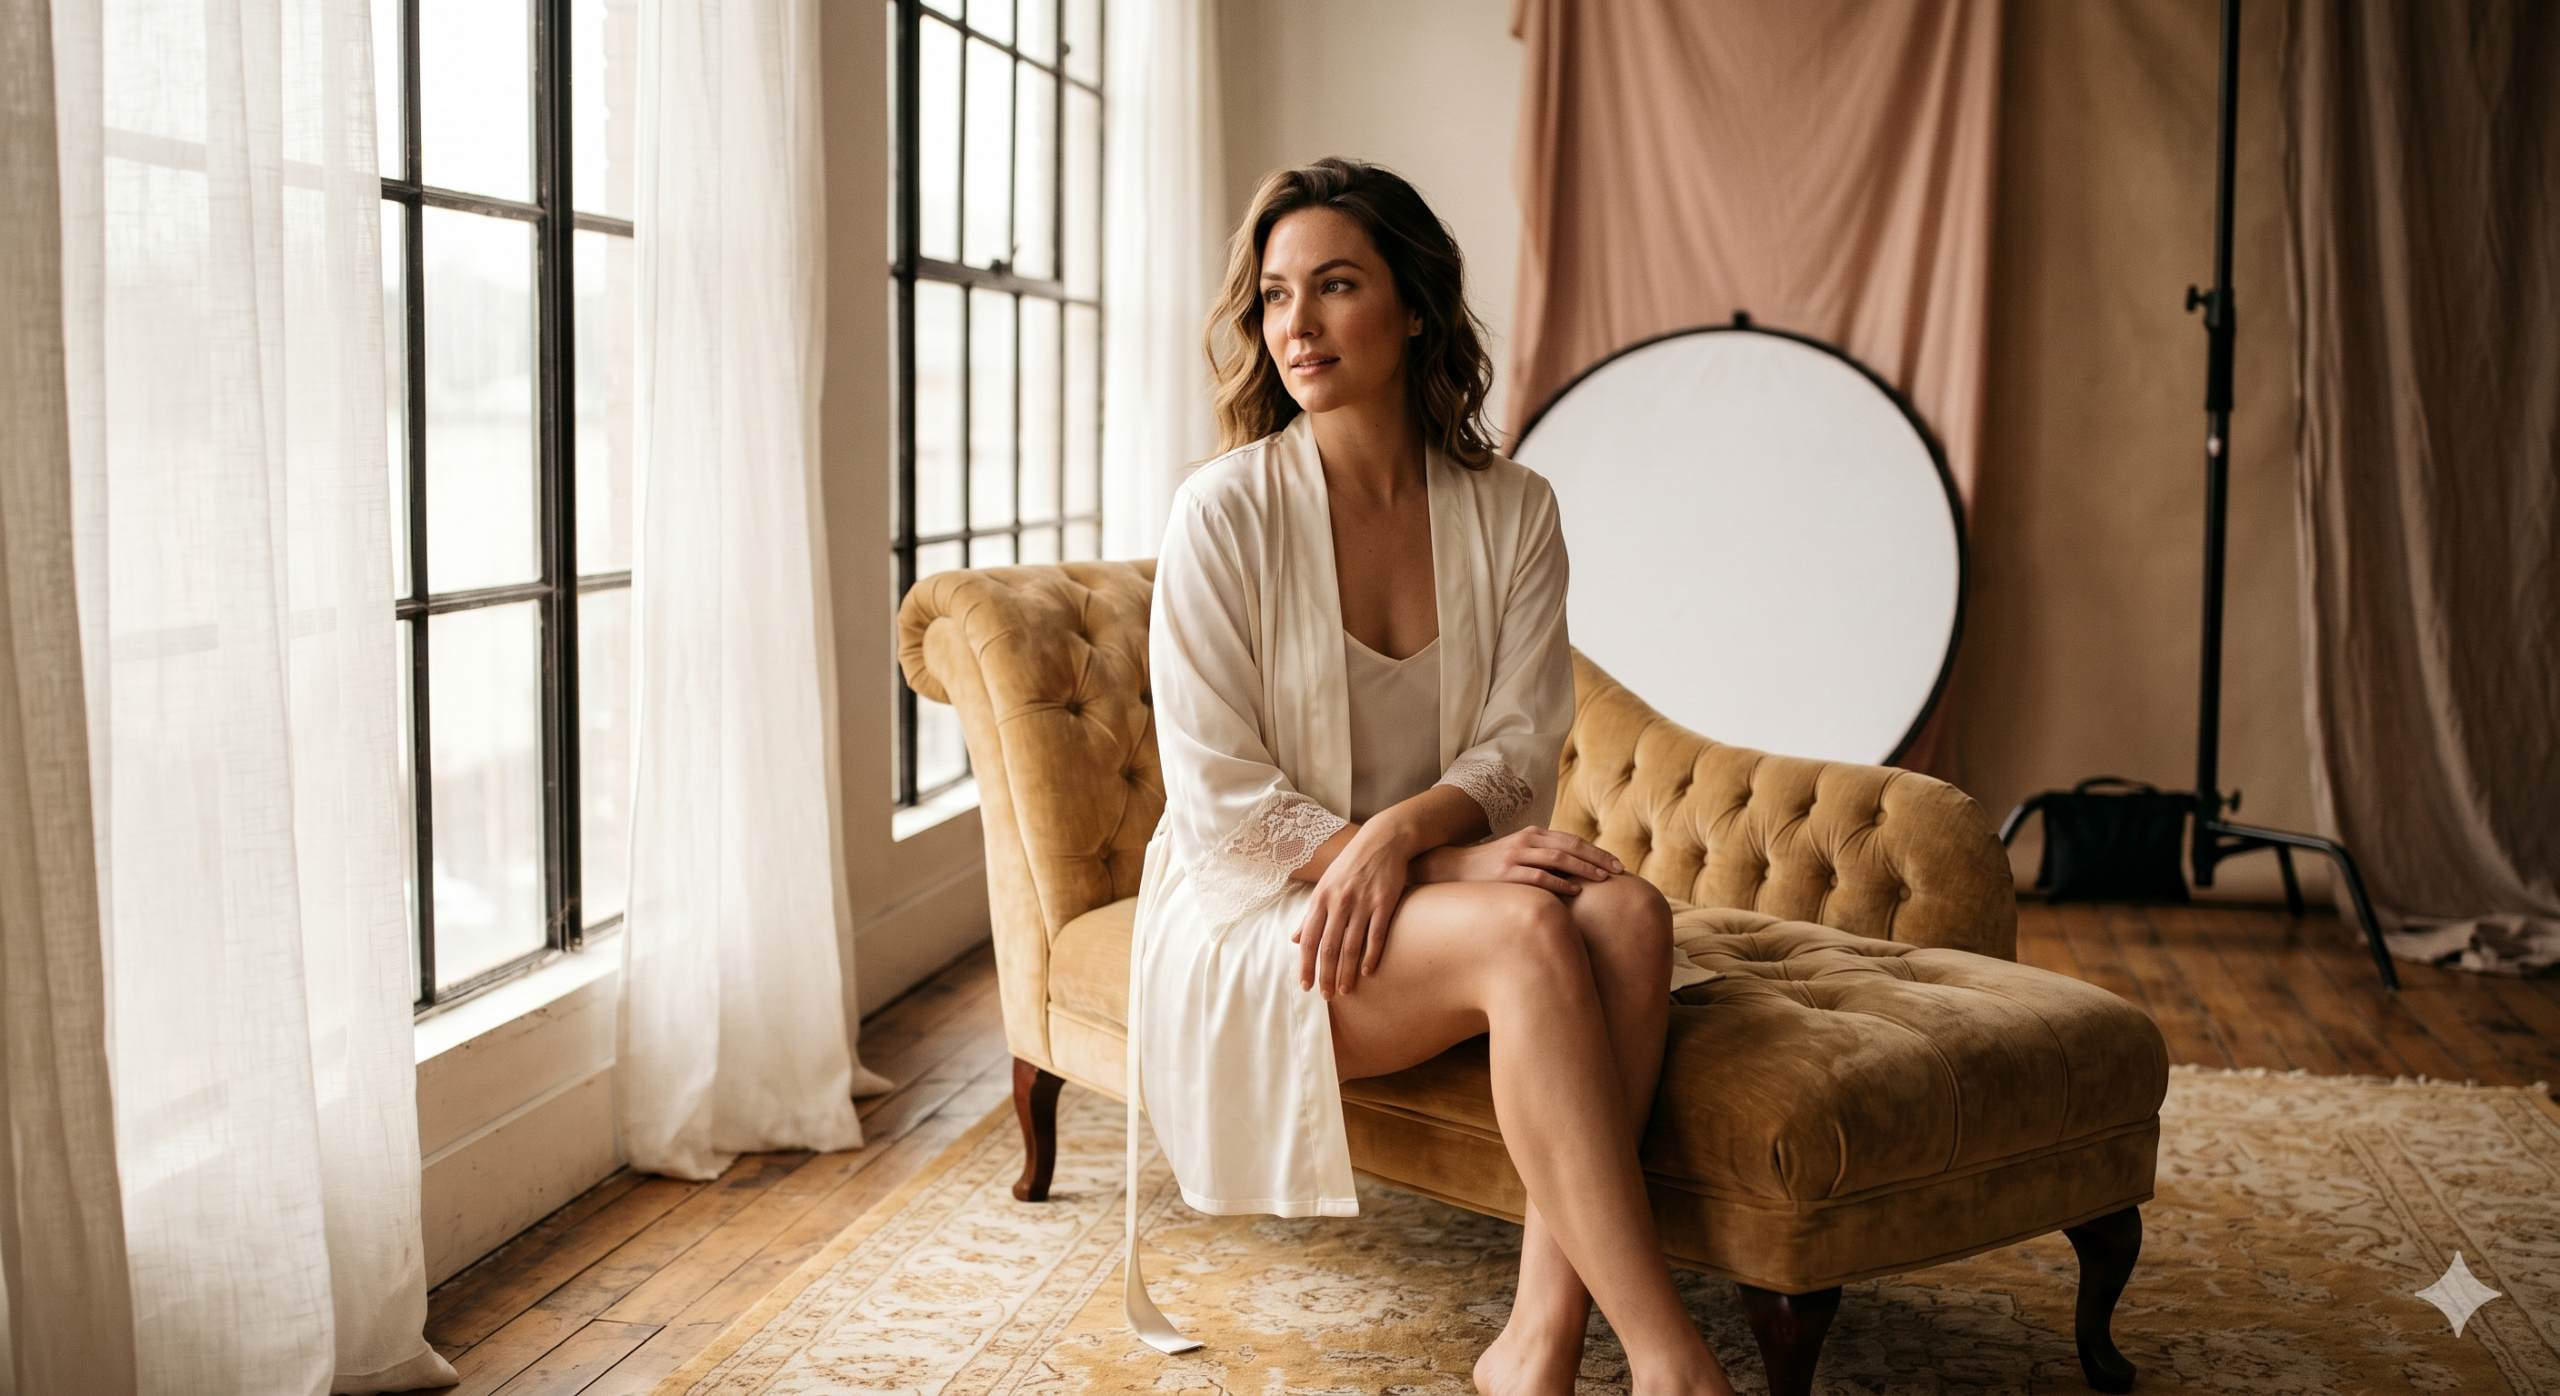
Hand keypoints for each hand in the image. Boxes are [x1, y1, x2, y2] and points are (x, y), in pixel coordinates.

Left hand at [1291, 822, 1411, 999]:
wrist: (1383, 840)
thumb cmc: (1351, 865)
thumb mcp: (1325, 885)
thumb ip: (1311, 914)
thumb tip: (1294, 939)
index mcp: (1321, 899)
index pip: (1309, 939)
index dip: (1305, 965)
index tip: (1306, 986)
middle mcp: (1339, 902)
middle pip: (1329, 947)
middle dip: (1325, 975)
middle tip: (1326, 996)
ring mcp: (1362, 903)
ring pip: (1351, 945)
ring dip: (1346, 972)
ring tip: (1345, 990)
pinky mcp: (1384, 902)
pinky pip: (1376, 935)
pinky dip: (1371, 955)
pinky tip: (1367, 971)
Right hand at [1410, 826, 1622, 894]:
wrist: (1453, 870)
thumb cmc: (1492, 868)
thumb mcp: (1520, 855)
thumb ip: (1544, 857)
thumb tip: (1577, 872)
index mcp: (1533, 835)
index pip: (1573, 840)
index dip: (1597, 852)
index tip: (1617, 864)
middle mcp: (1527, 840)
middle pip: (1572, 846)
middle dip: (1599, 858)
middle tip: (1620, 871)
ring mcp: (1516, 856)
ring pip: (1559, 858)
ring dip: (1584, 869)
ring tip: (1603, 880)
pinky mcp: (1506, 874)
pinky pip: (1538, 876)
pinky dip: (1559, 883)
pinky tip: (1575, 891)